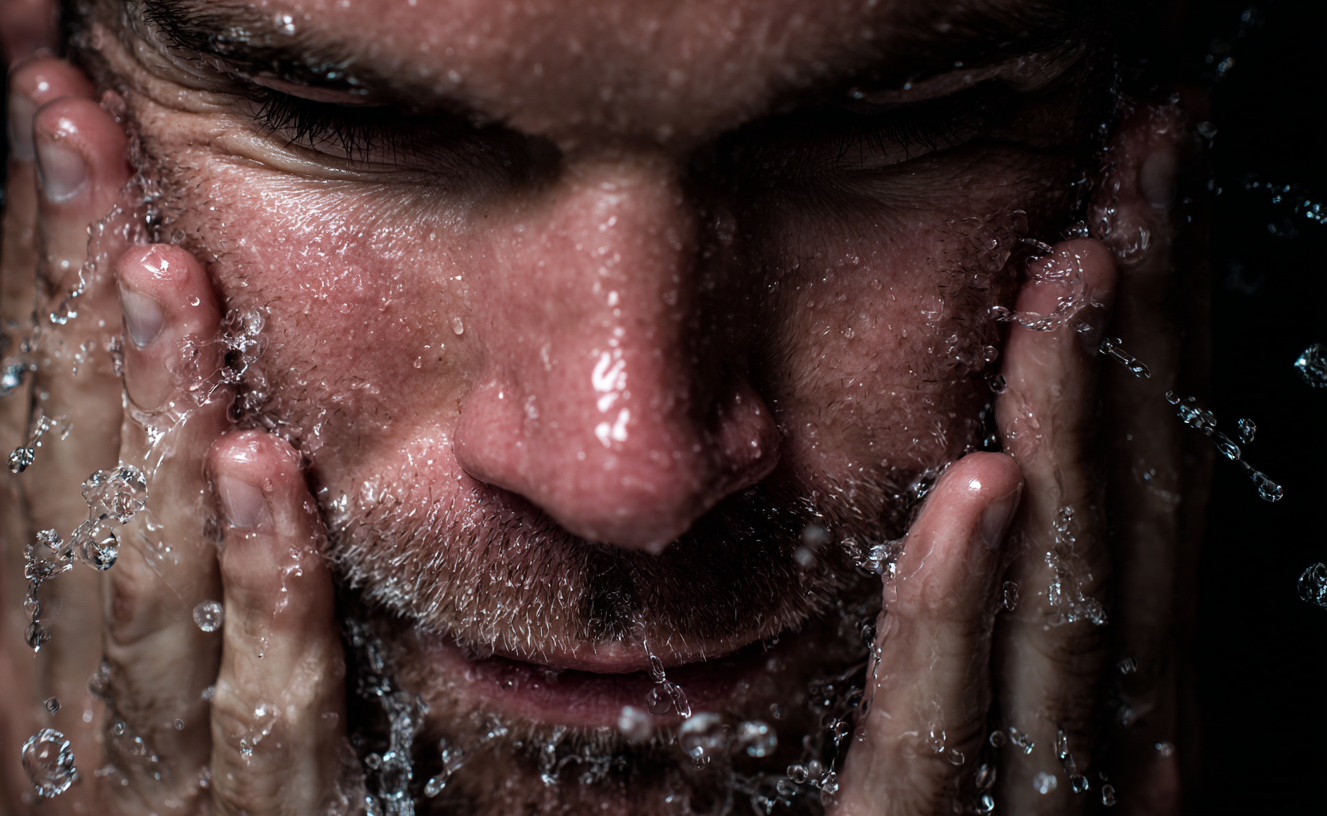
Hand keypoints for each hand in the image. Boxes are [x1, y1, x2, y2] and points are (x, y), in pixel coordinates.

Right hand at [0, 55, 353, 814]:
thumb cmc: (201, 757)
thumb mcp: (163, 621)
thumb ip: (159, 504)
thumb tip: (156, 338)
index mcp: (50, 607)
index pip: (35, 406)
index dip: (38, 262)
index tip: (58, 118)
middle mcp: (72, 664)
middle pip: (65, 457)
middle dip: (73, 293)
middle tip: (87, 139)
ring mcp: (154, 745)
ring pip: (142, 562)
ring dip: (150, 411)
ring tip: (164, 276)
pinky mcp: (261, 805)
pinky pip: (262, 686)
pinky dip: (261, 576)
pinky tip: (266, 469)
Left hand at [831, 99, 1201, 814]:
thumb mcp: (1010, 739)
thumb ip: (1020, 641)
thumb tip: (1017, 491)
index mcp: (1125, 709)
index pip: (1148, 493)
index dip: (1164, 344)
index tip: (1156, 197)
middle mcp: (1114, 751)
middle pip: (1134, 512)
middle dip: (1150, 336)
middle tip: (1154, 162)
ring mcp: (1039, 814)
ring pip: (1063, 595)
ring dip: (1076, 426)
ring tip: (1080, 270)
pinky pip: (942, 729)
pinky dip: (965, 608)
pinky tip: (981, 487)